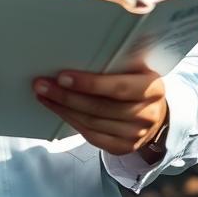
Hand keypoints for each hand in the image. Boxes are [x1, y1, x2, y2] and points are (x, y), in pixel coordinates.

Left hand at [32, 68, 167, 156]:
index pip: (119, 88)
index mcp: (153, 88)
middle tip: (41, 84)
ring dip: (63, 108)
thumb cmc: (138, 81)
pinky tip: (57, 109)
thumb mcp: (137, 67)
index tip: (62, 76)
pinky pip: (91, 136)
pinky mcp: (123, 148)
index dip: (90, 83)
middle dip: (66, 96)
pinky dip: (70, 121)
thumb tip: (77, 49)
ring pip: (92, 123)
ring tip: (43, 94)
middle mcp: (147, 115)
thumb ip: (117, 61)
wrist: (156, 112)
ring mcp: (136, 135)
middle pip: (100, 108)